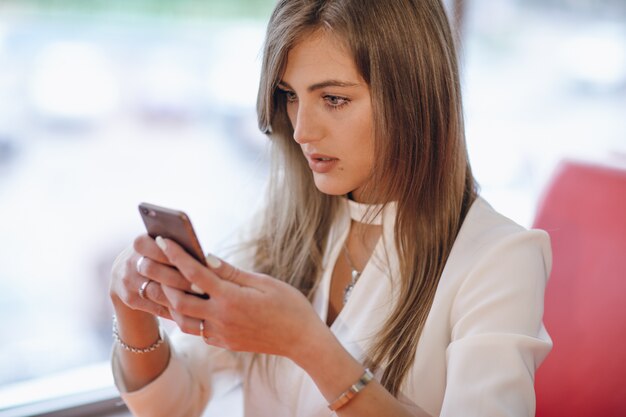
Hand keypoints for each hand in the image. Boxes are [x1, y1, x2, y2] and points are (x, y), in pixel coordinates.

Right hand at [109, 234, 199, 320]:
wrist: (129, 273)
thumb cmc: (157, 257)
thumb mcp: (161, 247)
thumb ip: (177, 248)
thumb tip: (206, 258)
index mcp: (140, 243)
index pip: (158, 248)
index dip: (178, 257)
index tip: (199, 265)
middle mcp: (129, 262)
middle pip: (156, 270)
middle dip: (181, 279)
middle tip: (204, 287)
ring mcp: (127, 282)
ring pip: (156, 292)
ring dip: (179, 297)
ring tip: (201, 300)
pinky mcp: (130, 299)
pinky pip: (155, 307)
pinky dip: (174, 310)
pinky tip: (191, 311)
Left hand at [155, 236, 326, 359]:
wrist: (301, 340)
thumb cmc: (288, 306)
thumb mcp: (263, 283)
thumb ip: (232, 273)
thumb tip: (207, 258)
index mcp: (232, 299)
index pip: (196, 274)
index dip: (177, 256)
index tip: (162, 241)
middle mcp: (221, 319)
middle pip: (179, 299)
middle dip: (159, 281)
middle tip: (143, 265)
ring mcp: (221, 334)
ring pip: (182, 320)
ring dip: (167, 303)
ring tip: (155, 286)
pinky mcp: (223, 343)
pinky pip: (197, 330)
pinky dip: (186, 317)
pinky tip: (181, 305)